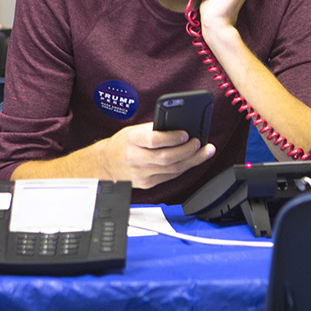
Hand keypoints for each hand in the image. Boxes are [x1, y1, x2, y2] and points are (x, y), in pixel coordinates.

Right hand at [99, 122, 215, 189]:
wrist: (106, 164)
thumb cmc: (123, 143)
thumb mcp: (134, 130)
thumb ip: (155, 129)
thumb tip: (181, 127)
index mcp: (132, 140)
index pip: (153, 140)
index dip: (172, 138)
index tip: (186, 134)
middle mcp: (135, 158)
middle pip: (167, 157)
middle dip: (188, 151)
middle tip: (200, 143)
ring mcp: (141, 173)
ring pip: (172, 169)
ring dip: (192, 160)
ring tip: (204, 152)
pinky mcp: (147, 184)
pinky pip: (170, 176)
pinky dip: (183, 168)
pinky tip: (191, 161)